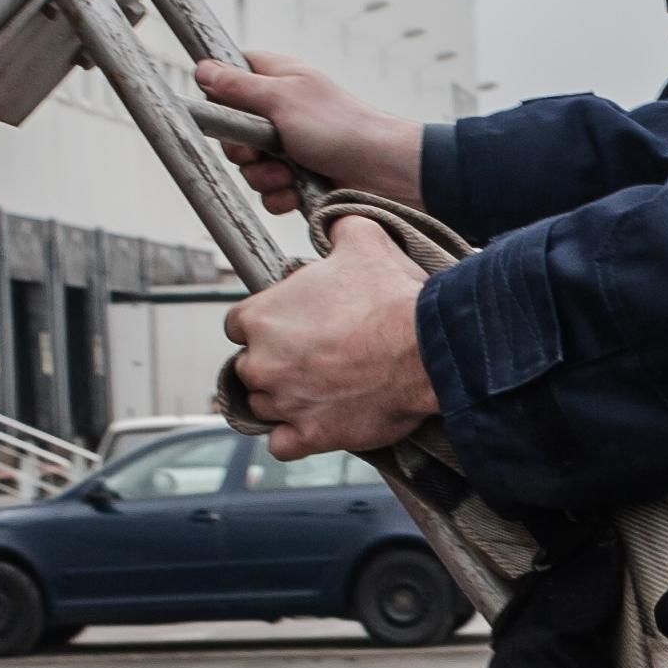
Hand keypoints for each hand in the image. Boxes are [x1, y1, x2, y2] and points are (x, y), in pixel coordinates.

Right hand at [197, 52, 424, 210]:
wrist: (385, 173)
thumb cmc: (341, 127)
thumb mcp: (282, 99)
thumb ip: (239, 87)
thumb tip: (202, 69)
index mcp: (277, 80)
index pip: (231, 77)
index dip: (222, 96)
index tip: (225, 111)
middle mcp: (280, 112)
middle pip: (233, 131)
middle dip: (243, 149)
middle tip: (260, 149)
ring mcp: (290, 148)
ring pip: (249, 167)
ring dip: (263, 176)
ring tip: (289, 173)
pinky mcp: (299, 180)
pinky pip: (269, 192)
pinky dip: (279, 195)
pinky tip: (297, 192)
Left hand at [224, 216, 436, 458]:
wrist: (429, 349)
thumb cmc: (393, 299)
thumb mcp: (364, 242)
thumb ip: (338, 230)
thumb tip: (337, 223)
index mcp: (263, 317)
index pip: (238, 325)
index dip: (265, 325)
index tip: (289, 327)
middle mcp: (263, 363)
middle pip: (250, 367)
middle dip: (275, 363)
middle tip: (313, 357)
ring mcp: (284, 403)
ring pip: (265, 405)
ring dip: (286, 399)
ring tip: (320, 388)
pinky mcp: (310, 436)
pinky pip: (283, 444)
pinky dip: (295, 436)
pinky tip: (314, 422)